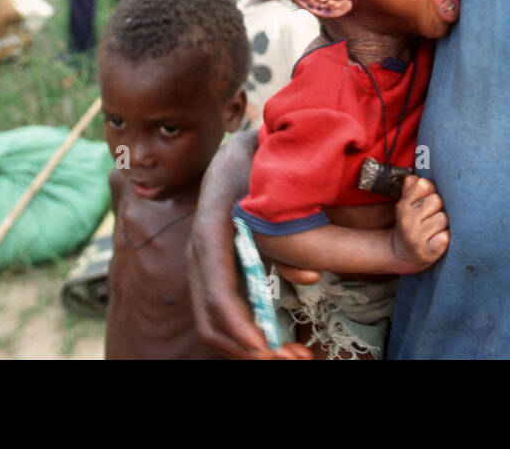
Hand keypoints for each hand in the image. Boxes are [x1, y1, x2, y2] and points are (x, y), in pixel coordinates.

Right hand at [186, 133, 313, 358]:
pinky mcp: (217, 272)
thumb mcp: (277, 188)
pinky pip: (226, 313)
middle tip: (292, 360)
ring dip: (251, 349)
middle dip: (248, 350)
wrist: (240, 149)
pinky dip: (251, 335)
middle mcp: (200, 255)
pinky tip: (282, 342)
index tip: (267, 348)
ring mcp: (204, 266)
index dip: (240, 326)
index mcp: (211, 232)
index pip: (216, 292)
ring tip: (295, 356)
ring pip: (215, 325)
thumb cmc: (260, 162)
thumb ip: (289, 233)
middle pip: (210, 321)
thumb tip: (309, 276)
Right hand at [390, 175, 448, 272]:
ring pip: (443, 218)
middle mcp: (407, 221)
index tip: (428, 200)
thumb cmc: (410, 224)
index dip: (430, 191)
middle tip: (432, 217)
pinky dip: (444, 238)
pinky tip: (438, 240)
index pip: (423, 185)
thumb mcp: (406, 206)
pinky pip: (445, 238)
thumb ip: (412, 190)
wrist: (402, 253)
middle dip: (438, 207)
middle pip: (436, 200)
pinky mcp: (427, 252)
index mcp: (403, 206)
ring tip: (436, 229)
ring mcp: (416, 237)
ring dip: (443, 224)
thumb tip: (414, 178)